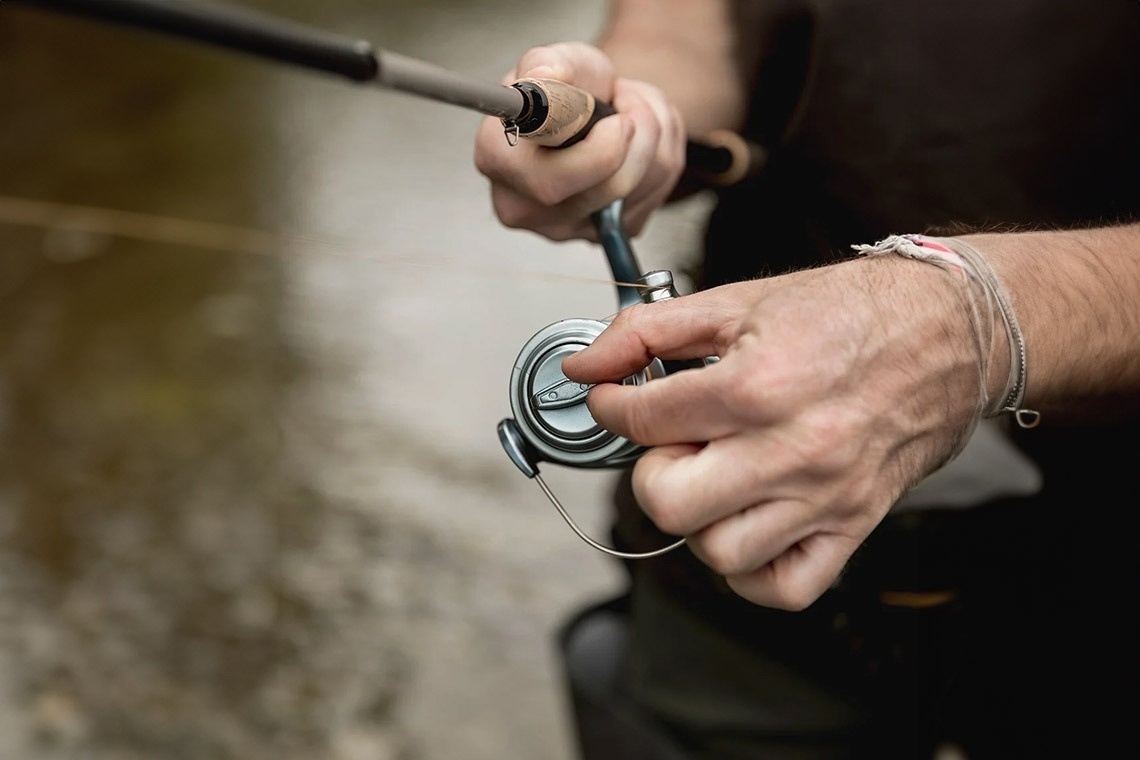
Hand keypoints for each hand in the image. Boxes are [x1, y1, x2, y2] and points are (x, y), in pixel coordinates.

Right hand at [473, 42, 686, 240]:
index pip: (549, 182)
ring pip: (640, 188)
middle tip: (629, 104)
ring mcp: (567, 229)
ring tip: (632, 111)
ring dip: (655, 135)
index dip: (598, 152)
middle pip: (607, 190)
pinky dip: (662, 155)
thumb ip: (545, 63)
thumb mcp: (552, 60)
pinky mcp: (607, 234)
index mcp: (497, 161)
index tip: (619, 119)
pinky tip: (639, 141)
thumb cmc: (563, 88)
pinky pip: (655, 196)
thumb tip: (547, 76)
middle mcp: (525, 207)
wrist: (589, 109)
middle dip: (639, 134)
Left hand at [562, 257, 985, 609]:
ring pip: (720, 552)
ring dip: (699, 519)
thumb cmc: (849, 311)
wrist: (951, 329)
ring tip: (715, 478)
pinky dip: (751, 571)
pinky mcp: (854, 523)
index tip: (615, 401)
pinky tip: (747, 523)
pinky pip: (785, 587)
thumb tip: (583, 366)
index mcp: (757, 383)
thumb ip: (649, 331)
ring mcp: (826, 495)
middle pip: (669, 502)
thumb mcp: (739, 301)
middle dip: (651, 471)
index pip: (643, 420)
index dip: (610, 407)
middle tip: (670, 444)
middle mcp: (792, 447)